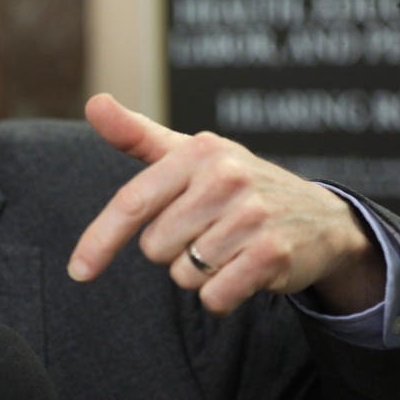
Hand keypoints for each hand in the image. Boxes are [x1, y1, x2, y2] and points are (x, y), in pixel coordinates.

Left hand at [68, 94, 385, 315]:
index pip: (132, 202)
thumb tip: (93, 102)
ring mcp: (252, 215)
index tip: (79, 270)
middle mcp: (226, 178)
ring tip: (229, 247)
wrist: (321, 217)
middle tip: (207, 231)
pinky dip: (220, 296)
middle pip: (155, 247)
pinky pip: (214, 297)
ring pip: (183, 274)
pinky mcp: (273, 254)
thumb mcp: (190, 153)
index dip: (100, 240)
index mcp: (198, 151)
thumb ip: (136, 134)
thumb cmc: (236, 184)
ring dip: (199, 272)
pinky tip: (243, 272)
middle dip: (173, 249)